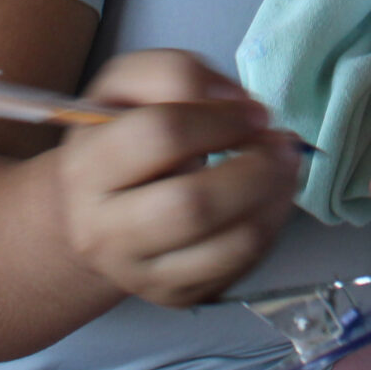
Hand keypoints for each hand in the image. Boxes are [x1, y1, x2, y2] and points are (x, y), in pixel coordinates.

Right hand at [53, 51, 303, 307]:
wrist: (91, 211)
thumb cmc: (118, 136)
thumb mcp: (127, 86)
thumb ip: (174, 73)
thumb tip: (236, 102)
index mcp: (86, 167)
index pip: (159, 135)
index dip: (221, 118)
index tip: (255, 112)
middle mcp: (102, 230)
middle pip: (194, 206)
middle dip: (255, 169)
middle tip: (280, 144)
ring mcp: (138, 274)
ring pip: (227, 245)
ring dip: (274, 198)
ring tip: (284, 167)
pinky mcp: (173, 296)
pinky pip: (239, 267)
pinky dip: (270, 226)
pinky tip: (270, 197)